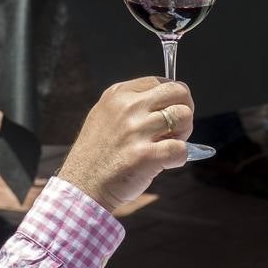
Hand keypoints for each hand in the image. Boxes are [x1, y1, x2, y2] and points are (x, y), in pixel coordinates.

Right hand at [56, 77, 193, 212]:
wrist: (82, 185)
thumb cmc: (98, 153)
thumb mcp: (106, 114)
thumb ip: (133, 103)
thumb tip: (170, 101)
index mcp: (118, 94)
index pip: (162, 81)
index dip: (173, 97)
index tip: (169, 111)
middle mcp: (127, 108)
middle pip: (178, 92)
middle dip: (185, 109)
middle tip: (176, 128)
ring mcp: (136, 131)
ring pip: (184, 117)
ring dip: (184, 133)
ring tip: (169, 144)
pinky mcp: (145, 156)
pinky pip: (181, 149)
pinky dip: (179, 157)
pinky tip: (166, 162)